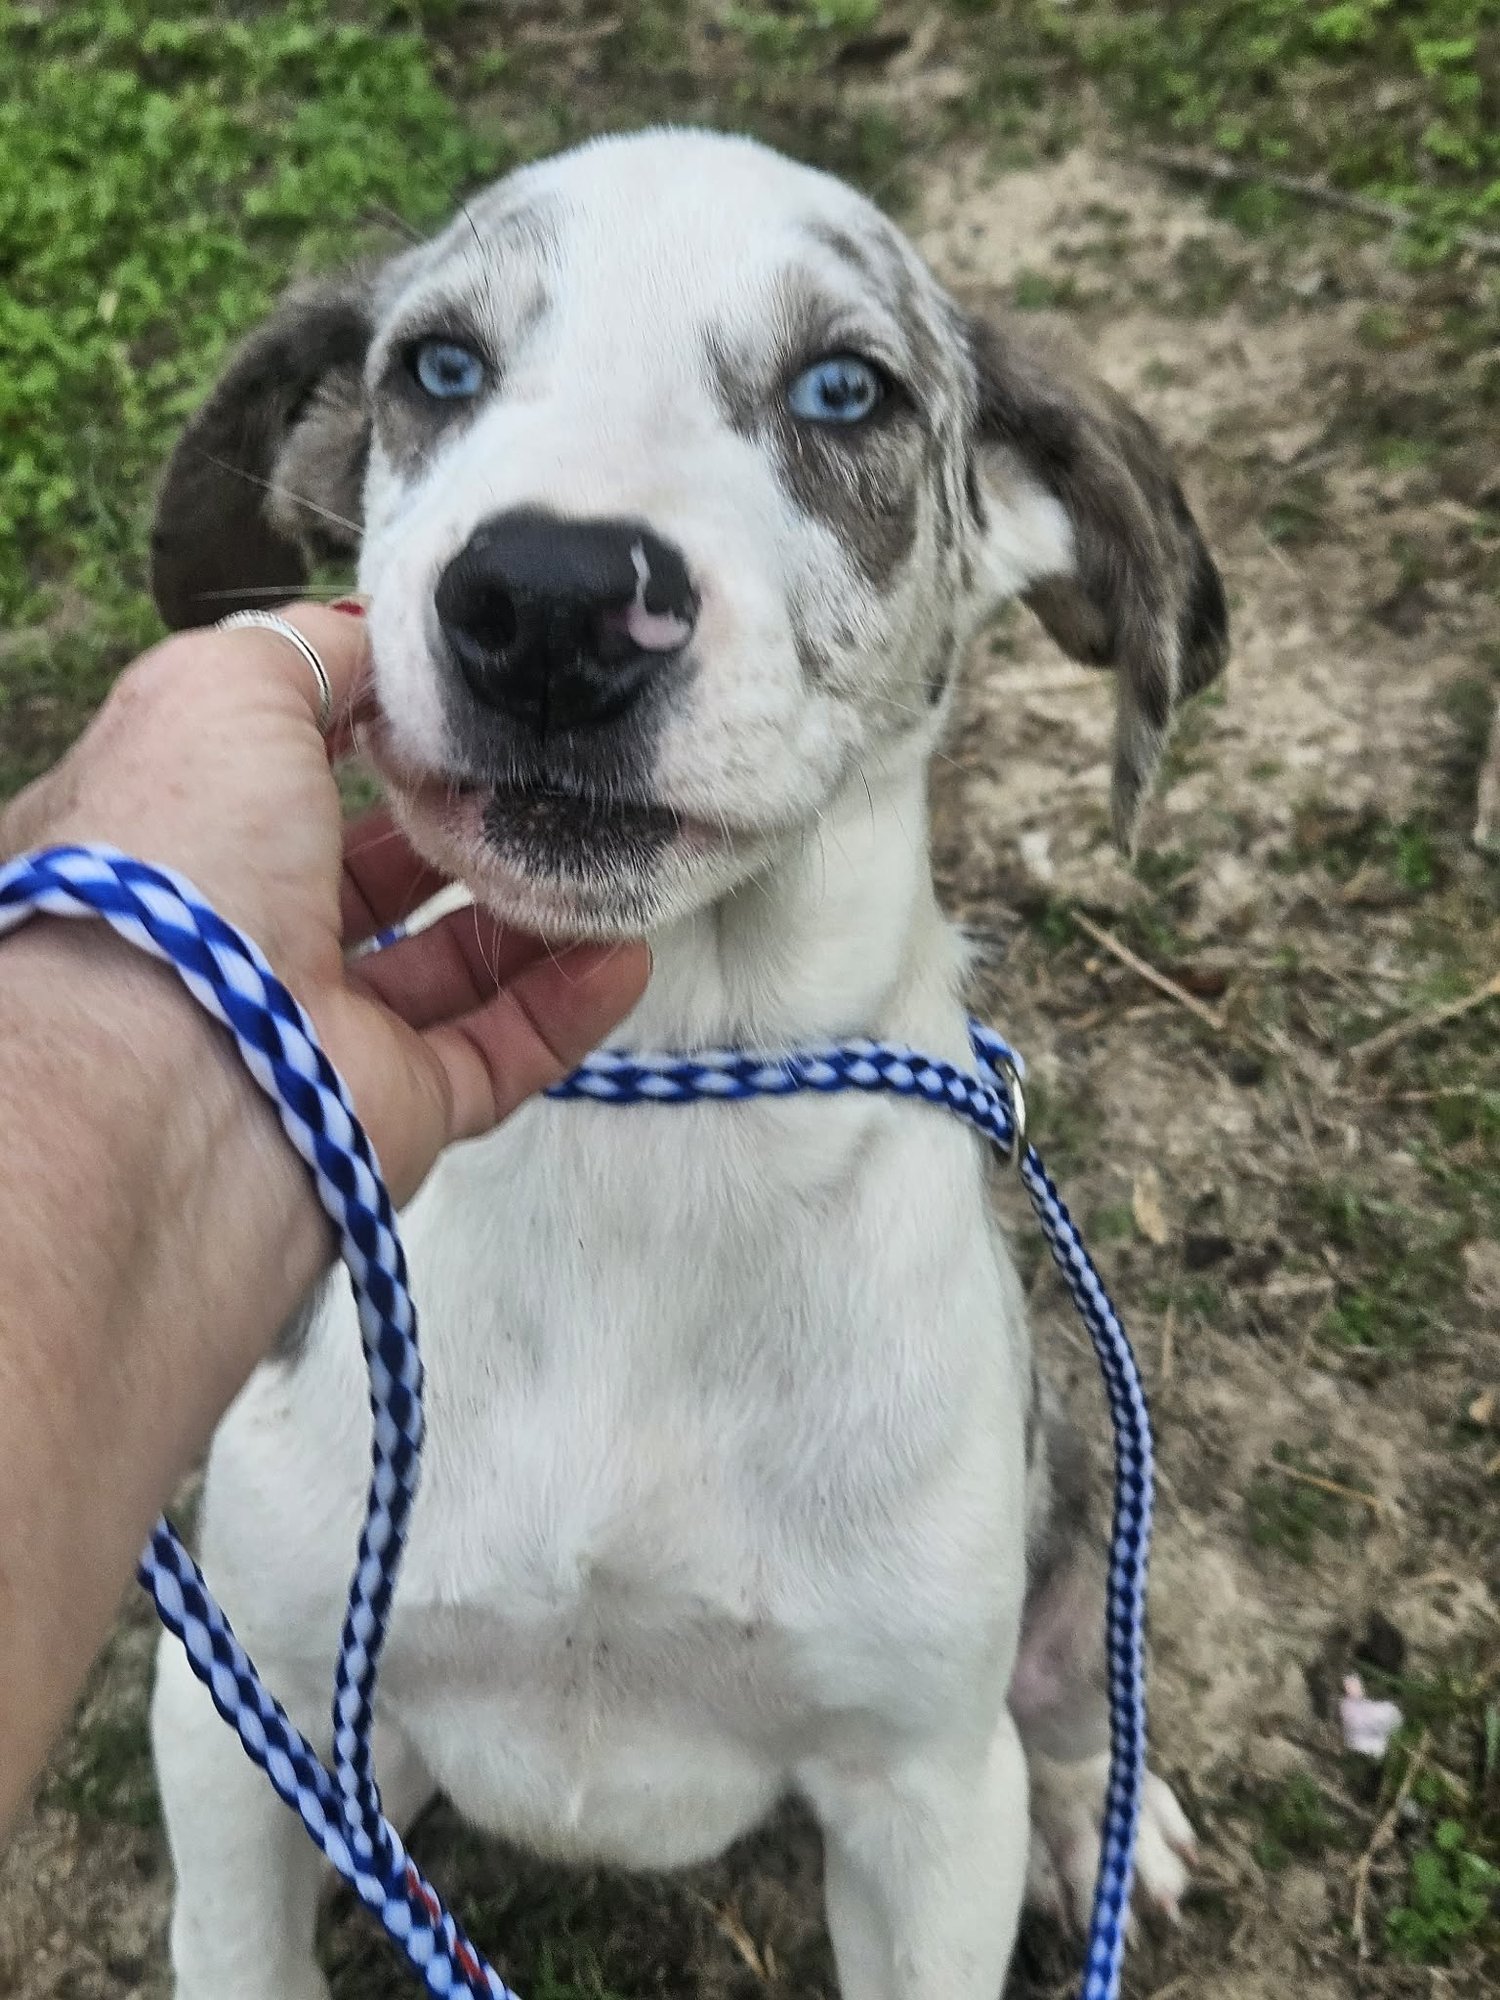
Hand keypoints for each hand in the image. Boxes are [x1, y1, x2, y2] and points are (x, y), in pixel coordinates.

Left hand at [0, 605, 649, 1201]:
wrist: (184, 1062)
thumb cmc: (188, 853)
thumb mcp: (221, 691)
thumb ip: (308, 650)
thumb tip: (382, 642)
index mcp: (182, 841)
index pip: (277, 778)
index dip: (360, 734)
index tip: (453, 700)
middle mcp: (243, 940)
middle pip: (369, 876)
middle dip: (459, 824)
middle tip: (543, 775)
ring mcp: (320, 1031)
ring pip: (447, 967)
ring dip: (533, 912)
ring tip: (608, 853)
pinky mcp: (392, 1111)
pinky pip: (498, 1054)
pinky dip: (566, 1006)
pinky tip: (624, 953)